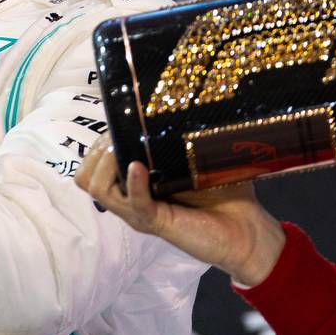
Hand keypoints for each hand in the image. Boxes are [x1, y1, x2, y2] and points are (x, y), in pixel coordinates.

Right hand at [75, 136, 286, 286]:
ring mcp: (139, 213)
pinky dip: (132, 183)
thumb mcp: (194, 160)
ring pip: (97, 188)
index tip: (119, 123)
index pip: (92, 165)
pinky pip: (134, 202)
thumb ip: (180, 140)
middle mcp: (130, 200)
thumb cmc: (225, 195)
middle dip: (96, 149)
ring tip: (122, 148)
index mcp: (134, 186)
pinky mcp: (155, 222)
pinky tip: (137, 166)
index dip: (98, 142)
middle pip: (85, 176)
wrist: (250, 232)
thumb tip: (176, 101)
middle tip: (119, 136)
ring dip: (105, 163)